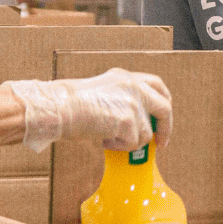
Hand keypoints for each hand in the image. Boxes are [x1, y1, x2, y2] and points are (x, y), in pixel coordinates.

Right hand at [5, 68, 171, 152]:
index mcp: (125, 77)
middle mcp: (133, 86)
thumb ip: (121, 101)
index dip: (164, 101)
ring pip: (145, 133)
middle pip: (164, 108)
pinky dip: (118, 146)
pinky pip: (132, 143)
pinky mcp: (129, 121)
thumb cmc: (68, 105)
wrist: (57, 108)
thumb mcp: (101, 93)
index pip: (156, 85)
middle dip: (165, 128)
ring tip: (107, 137)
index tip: (163, 116)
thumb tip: (135, 123)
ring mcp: (133, 103)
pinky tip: (102, 139)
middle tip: (160, 142)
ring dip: (128, 141)